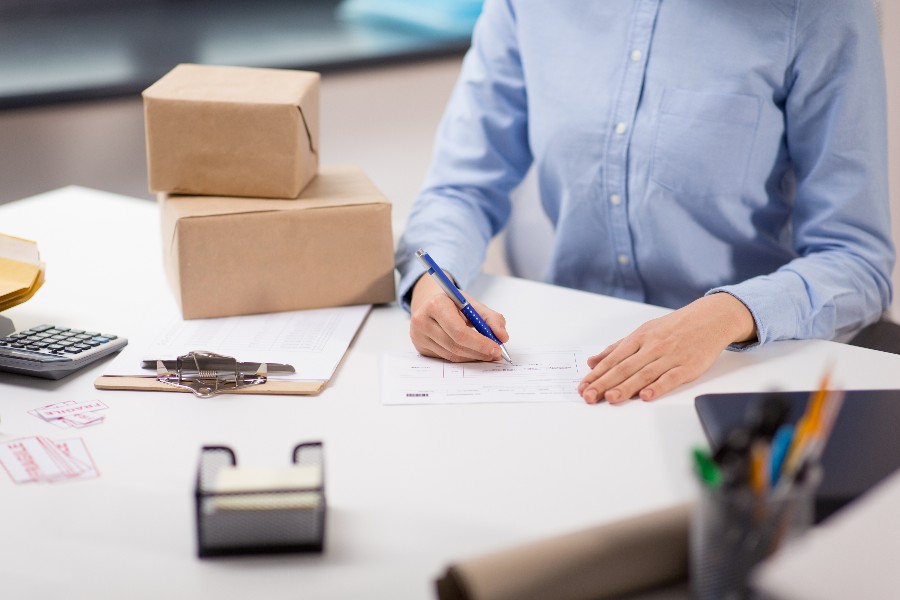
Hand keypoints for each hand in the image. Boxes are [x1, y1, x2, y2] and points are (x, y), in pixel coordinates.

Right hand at [408, 274, 508, 361]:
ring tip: (486, 353)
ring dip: (472, 357)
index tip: (496, 348)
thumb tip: (503, 337)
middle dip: (479, 352)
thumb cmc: (452, 302)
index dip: (480, 343)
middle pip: (455, 345)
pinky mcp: (420, 347)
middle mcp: (422, 320)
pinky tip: (472, 353)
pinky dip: (462, 357)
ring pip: (451, 355)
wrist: (428, 301)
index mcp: (436, 304)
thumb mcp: (472, 304)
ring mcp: (418, 336)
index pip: (459, 331)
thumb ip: (491, 318)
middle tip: (495, 354)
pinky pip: (446, 357)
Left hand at [578, 293, 755, 403]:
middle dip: (604, 383)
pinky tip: (646, 396)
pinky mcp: (688, 366)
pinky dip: (658, 387)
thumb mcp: (643, 331)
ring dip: (626, 387)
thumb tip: (593, 361)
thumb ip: (617, 348)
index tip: (582, 387)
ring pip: (644, 374)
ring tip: (610, 398)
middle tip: (589, 396)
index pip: (612, 359)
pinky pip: (671, 378)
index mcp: (639, 337)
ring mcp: (670, 356)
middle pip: (624, 367)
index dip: (596, 374)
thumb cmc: (674, 327)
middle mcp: (652, 346)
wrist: (710, 318)